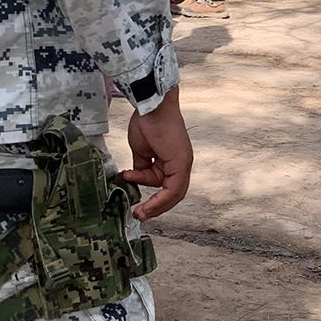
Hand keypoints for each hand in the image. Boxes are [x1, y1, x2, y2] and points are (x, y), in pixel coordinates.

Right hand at [120, 85, 192, 220]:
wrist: (150, 106)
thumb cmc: (147, 122)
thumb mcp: (141, 151)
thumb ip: (142, 167)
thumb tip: (136, 178)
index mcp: (174, 159)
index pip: (167, 185)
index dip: (154, 197)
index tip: (138, 204)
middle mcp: (182, 162)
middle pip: (173, 193)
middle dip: (156, 206)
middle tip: (140, 214)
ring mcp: (184, 163)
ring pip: (174, 194)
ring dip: (156, 206)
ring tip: (140, 213)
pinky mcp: (181, 163)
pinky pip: (173, 188)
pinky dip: (160, 200)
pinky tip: (146, 205)